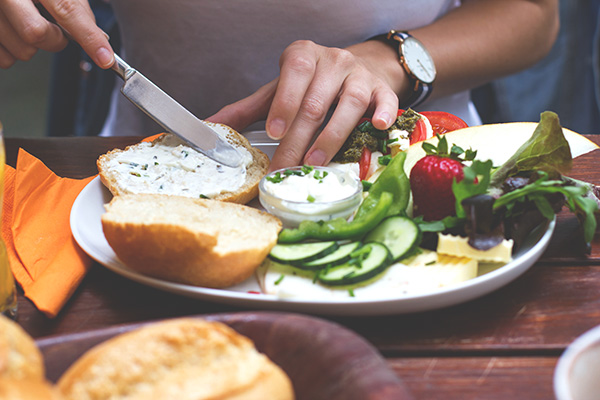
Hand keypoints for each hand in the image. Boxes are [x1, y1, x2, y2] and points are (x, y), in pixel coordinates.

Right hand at [0, 0, 112, 68]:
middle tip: (56, 30)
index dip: (89, 37)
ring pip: (21, 50)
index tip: (105, 57)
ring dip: (33, 46)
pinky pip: (4, 59)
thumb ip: (73, 4)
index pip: (66, 9)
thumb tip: (96, 35)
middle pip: (36, 34)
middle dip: (55, 40)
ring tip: (29, 24)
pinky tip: (14, 33)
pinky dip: (14, 52)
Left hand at [208, 40, 402, 170]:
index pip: (293, 76)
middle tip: (286, 167)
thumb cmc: (311, 85)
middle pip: (316, 102)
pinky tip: (377, 128)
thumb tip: (212, 127)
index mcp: (303, 56)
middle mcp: (333, 61)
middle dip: (299, 139)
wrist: (356, 68)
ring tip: (316, 161)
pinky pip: (386, 100)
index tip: (274, 133)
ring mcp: (360, 74)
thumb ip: (249, 109)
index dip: (284, 105)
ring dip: (332, 137)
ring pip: (349, 104)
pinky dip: (383, 114)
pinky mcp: (383, 89)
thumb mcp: (278, 90)